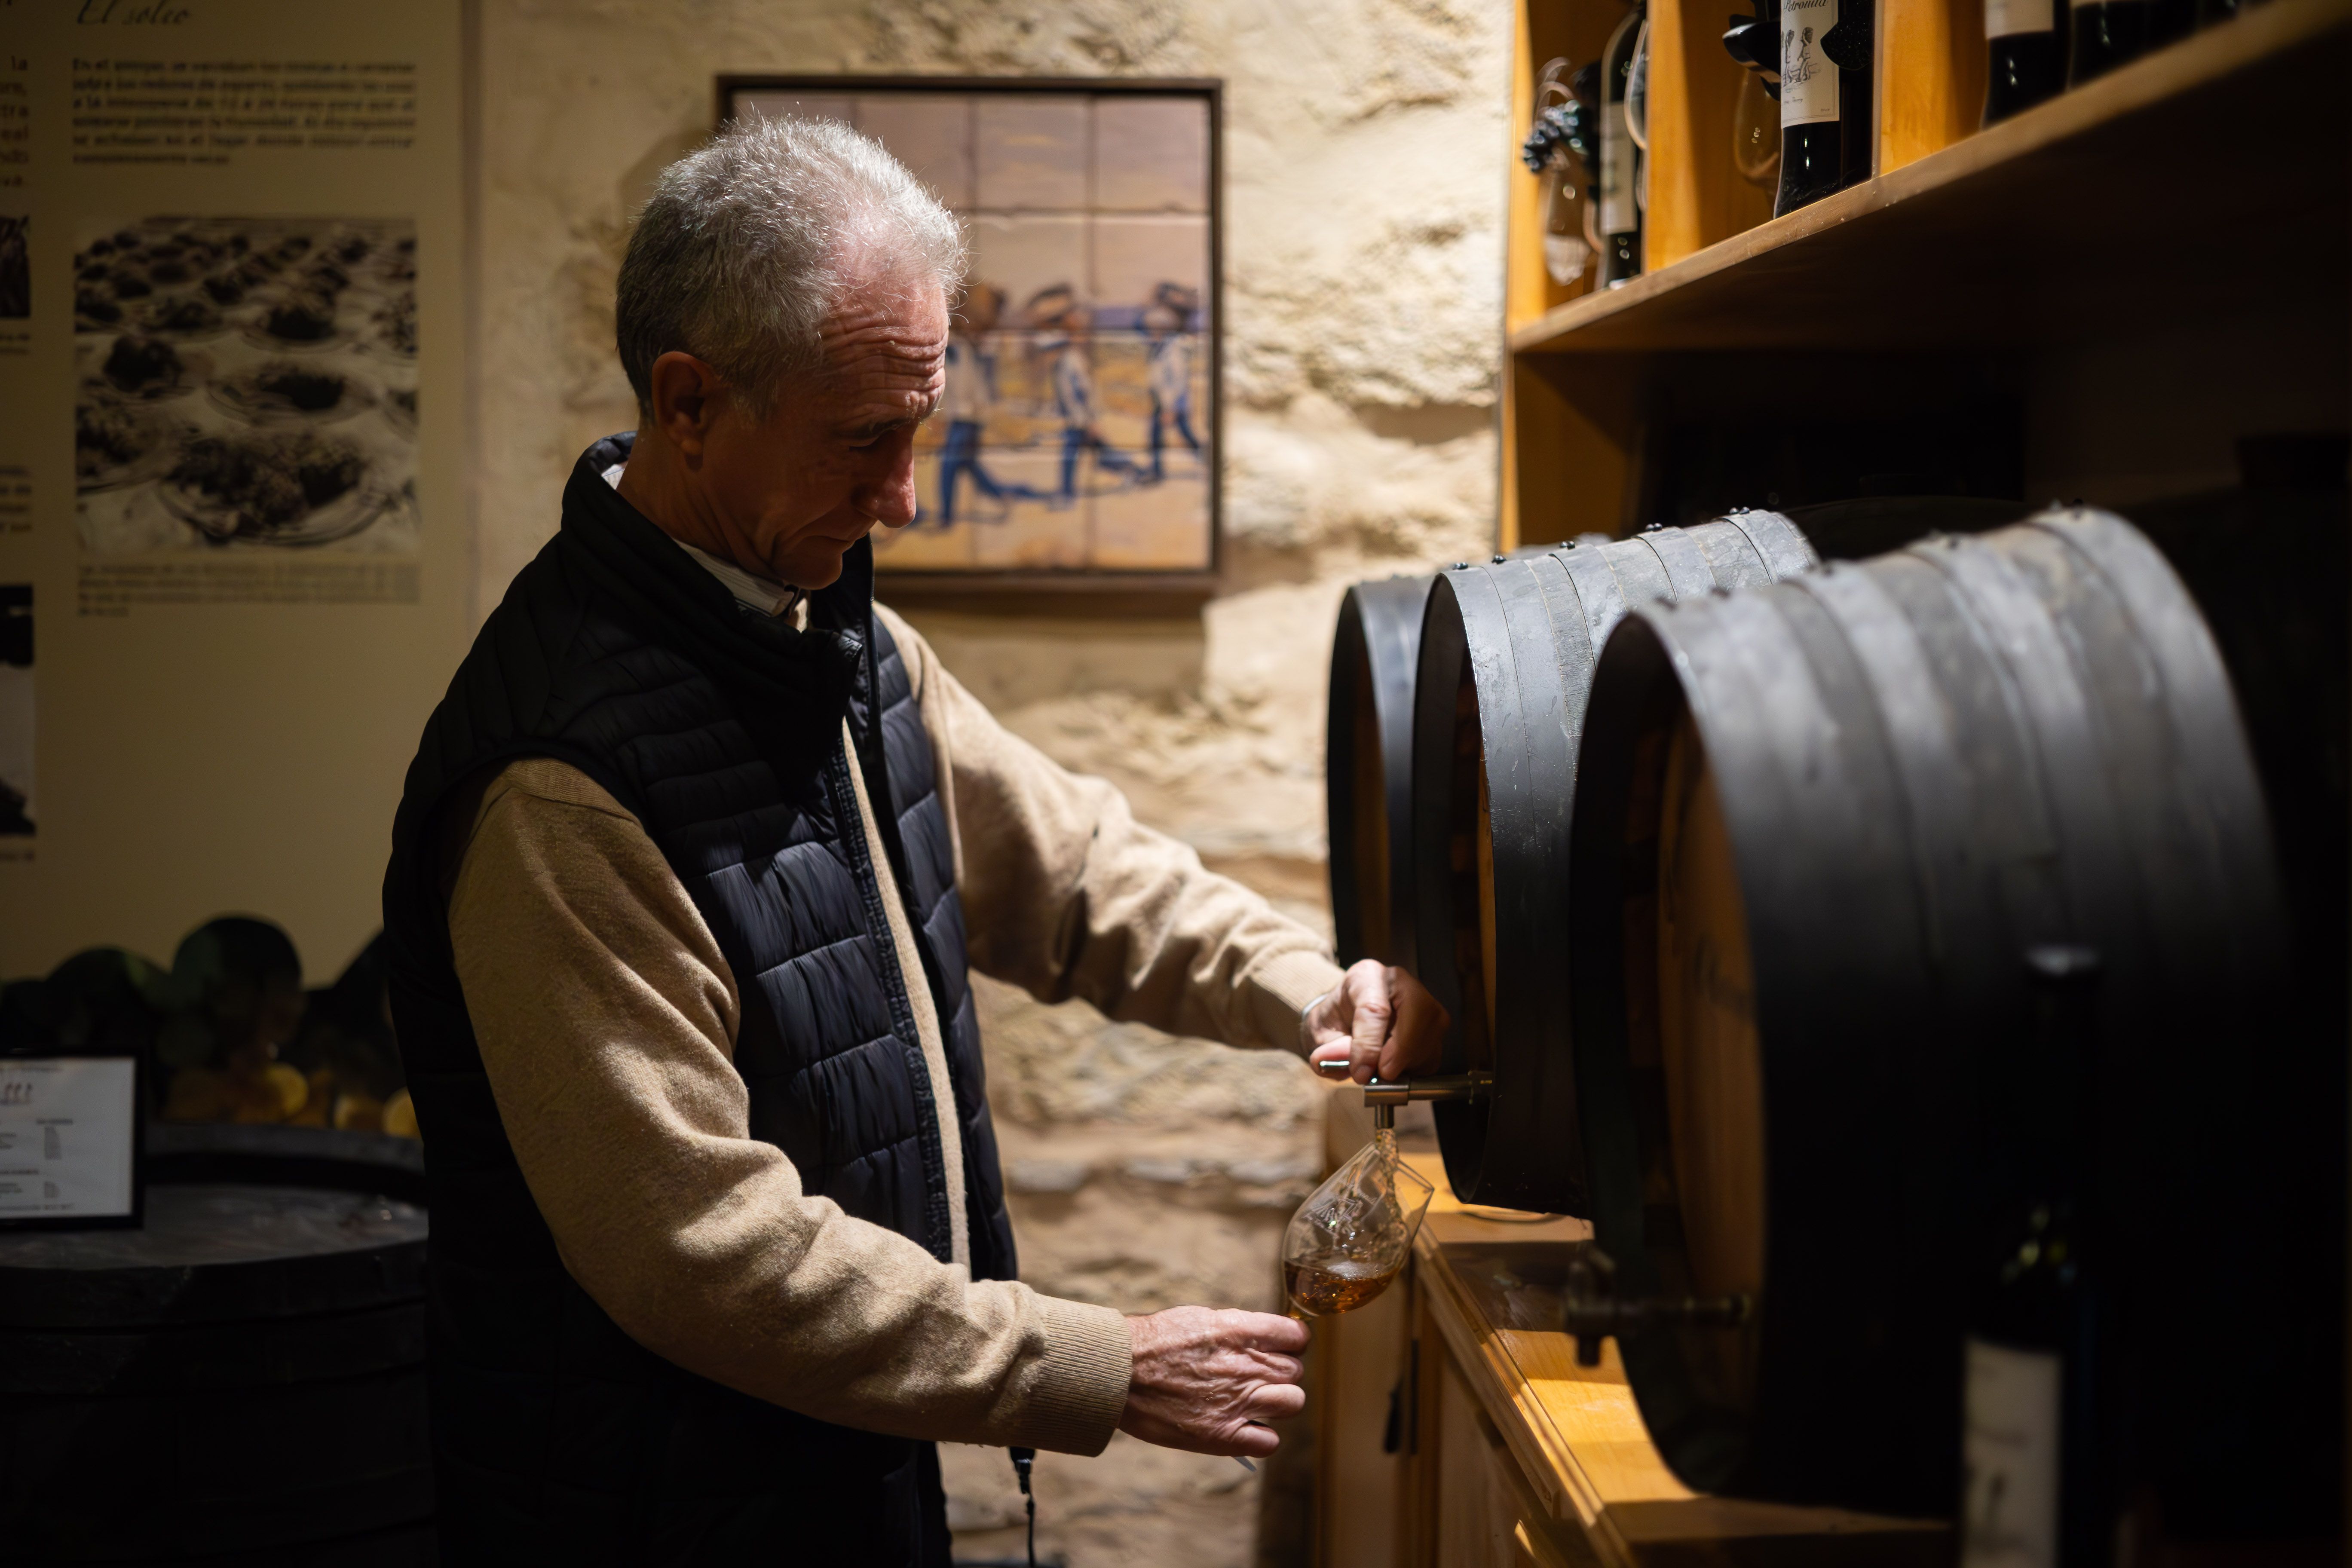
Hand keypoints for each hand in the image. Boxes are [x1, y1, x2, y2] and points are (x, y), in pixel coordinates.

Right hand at [1118, 1306, 1308, 1457]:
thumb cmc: (1154, 1342)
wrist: (1119, 1371)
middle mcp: (1248, 1366)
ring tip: (1253, 1402)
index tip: (1281, 1349)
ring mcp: (1238, 1402)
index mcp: (1242, 1332)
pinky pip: (1270, 1442)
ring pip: (1293, 1403)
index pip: (1297, 1337)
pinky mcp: (1223, 1435)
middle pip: (1295, 1371)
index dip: (1292, 1344)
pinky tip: (1243, 1428)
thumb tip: (1263, 1337)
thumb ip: (1238, 1329)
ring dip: (1278, 1403)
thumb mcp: (1201, 1319)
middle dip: (1280, 1373)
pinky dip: (1261, 1436)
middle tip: (1256, 1377)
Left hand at [1302, 959, 1448, 1084]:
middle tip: (1381, 1074)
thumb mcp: (1321, 1032)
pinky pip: (1433, 1054)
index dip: (1369, 1045)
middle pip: (1418, 1012)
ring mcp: (1424, 1002)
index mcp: (1367, 976)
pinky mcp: (1436, 1025)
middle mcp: (1401, 984)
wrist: (1347, 1018)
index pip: (1376, 1009)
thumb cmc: (1337, 1020)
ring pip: (1430, 1035)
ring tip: (1381, 1069)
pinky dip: (1415, 1069)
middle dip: (1400, 1051)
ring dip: (1407, 1064)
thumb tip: (1333, 1061)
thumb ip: (1328, 1047)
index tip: (1361, 1073)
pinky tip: (1395, 1067)